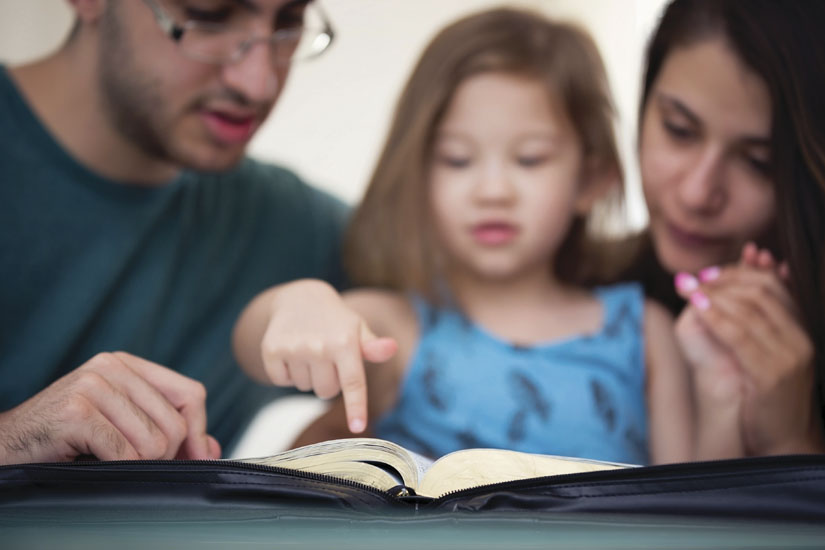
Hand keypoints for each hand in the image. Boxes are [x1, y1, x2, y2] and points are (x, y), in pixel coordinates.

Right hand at [0, 352, 220, 464]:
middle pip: (176, 422)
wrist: (6, 446)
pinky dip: (118, 468)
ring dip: (139, 464)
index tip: (196, 456)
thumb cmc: (65, 438)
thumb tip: (211, 448)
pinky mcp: (76, 412)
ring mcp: (92, 386)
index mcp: (127, 364)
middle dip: (165, 455)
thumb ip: (168, 430)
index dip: (198, 429)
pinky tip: (96, 463)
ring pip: (154, 441)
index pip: (190, 393)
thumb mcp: (121, 425)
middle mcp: (111, 367)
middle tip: (136, 463)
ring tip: (111, 461)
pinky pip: (124, 453)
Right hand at [260, 280, 396, 433]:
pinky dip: (287, 373)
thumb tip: (391, 348)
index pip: (352, 382)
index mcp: (345, 342)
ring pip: (305, 388)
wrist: (299, 297)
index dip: (356, 407)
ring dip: (308, 375)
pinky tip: (292, 352)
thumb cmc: (335, 321)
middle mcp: (319, 346)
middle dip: (328, 381)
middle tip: (326, 357)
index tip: (358, 427)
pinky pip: (281, 381)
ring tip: (309, 351)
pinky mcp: (271, 350)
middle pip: (326, 392)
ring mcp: (293, 348)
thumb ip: (373, 347)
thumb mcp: (357, 330)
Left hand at [675, 243, 822, 454]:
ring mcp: (789, 357)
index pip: (773, 285)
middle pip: (761, 292)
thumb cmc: (766, 395)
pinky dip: (716, 318)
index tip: (710, 272)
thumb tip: (730, 287)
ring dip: (715, 295)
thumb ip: (753, 321)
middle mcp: (799, 340)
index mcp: (800, 330)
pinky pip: (740, 336)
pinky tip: (697, 309)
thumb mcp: (764, 352)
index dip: (740, 272)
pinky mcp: (772, 375)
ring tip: (690, 289)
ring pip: (750, 310)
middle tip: (696, 279)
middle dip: (724, 281)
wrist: (782, 438)